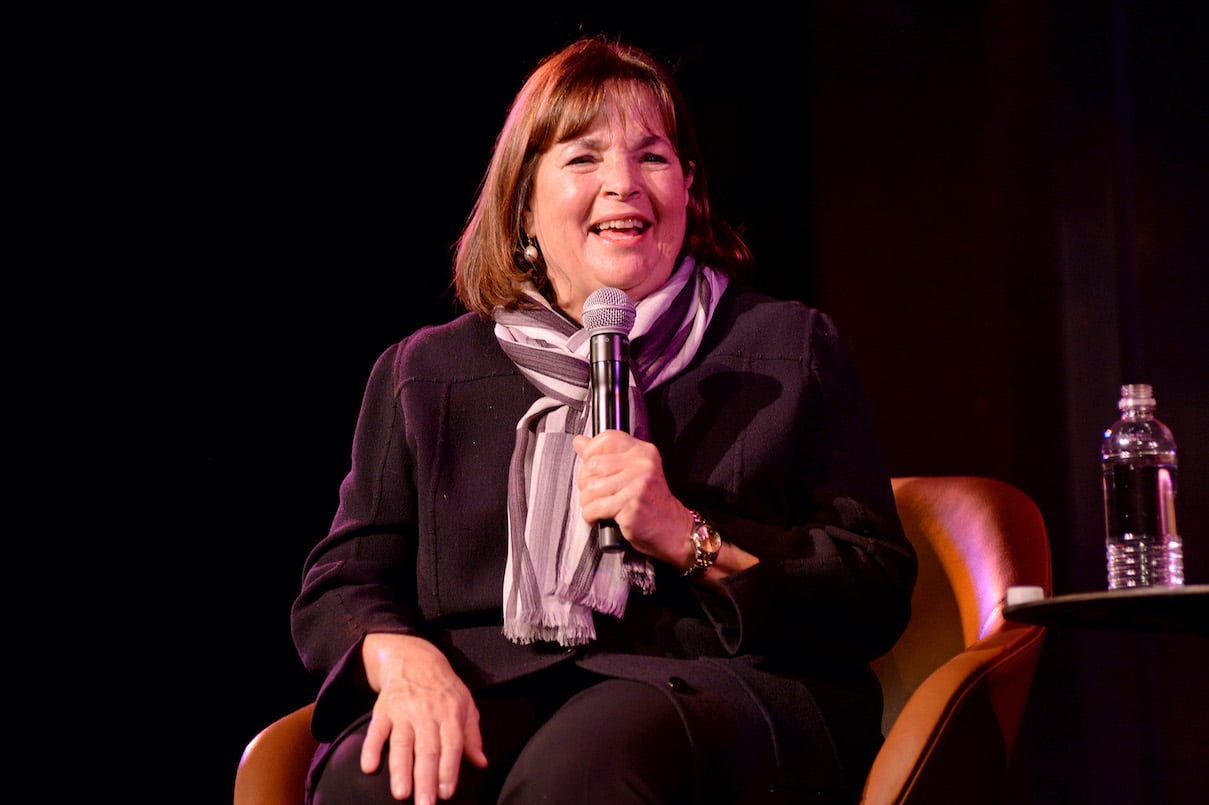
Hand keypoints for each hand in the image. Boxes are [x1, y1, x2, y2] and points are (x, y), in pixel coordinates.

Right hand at [360, 633, 487, 802]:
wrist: (414, 659)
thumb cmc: (444, 688)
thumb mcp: (465, 705)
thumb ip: (472, 736)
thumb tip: (481, 763)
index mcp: (450, 713)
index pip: (451, 745)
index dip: (449, 770)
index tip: (446, 793)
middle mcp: (427, 712)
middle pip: (427, 750)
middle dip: (426, 779)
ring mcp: (403, 711)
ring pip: (402, 743)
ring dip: (401, 770)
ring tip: (401, 794)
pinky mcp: (383, 709)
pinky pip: (376, 730)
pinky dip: (371, 748)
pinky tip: (368, 767)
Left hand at [573, 430, 693, 568]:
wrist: (673, 529)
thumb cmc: (651, 502)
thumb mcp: (633, 472)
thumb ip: (606, 455)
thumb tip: (579, 441)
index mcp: (643, 452)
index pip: (607, 439)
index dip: (591, 452)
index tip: (591, 468)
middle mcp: (642, 465)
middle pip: (593, 465)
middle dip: (586, 483)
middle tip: (594, 494)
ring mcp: (638, 486)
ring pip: (591, 488)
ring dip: (587, 502)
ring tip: (597, 507)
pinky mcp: (631, 506)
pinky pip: (595, 508)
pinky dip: (590, 515)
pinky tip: (598, 517)